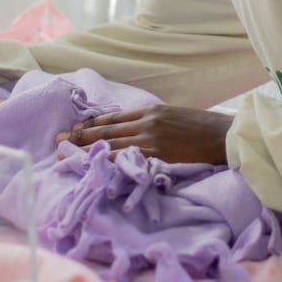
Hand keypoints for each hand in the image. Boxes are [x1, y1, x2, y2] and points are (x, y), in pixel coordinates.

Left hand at [56, 105, 233, 164]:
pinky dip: (106, 164)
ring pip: (110, 146)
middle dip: (78, 137)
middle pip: (105, 131)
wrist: (225, 137)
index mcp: (150, 111)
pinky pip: (125, 161)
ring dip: (84, 153)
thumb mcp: (174, 117)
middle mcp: (146, 123)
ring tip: (63, 157)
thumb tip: (132, 133)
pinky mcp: (157, 156)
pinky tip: (92, 169)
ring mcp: (151, 140)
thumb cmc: (203, 129)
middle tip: (56, 142)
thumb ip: (152, 123)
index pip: (112, 118)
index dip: (90, 125)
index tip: (72, 130)